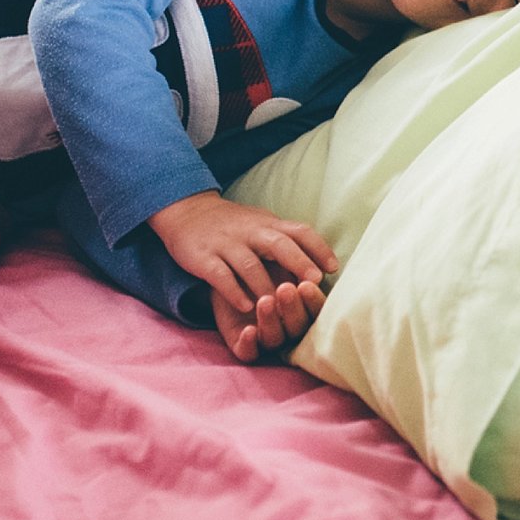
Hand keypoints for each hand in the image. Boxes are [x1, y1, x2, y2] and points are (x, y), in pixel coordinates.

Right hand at [146, 190, 337, 323]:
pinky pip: (220, 275)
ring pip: (250, 265)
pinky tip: (246, 307)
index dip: (318, 247)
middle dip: (298, 262)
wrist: (187, 212)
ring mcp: (226, 244)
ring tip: (280, 305)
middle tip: (313, 282)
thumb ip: (288, 239)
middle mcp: (250, 232)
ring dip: (265, 286)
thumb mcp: (262, 224)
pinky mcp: (204, 258)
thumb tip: (322, 261)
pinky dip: (234, 291)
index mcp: (268, 224)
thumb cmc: (234, 225)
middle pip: (278, 244)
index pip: (299, 231)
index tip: (332, 268)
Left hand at [213, 269, 327, 362]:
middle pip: (297, 327)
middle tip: (285, 288)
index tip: (308, 282)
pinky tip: (249, 331)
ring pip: (274, 339)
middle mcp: (287, 327)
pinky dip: (249, 344)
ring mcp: (265, 337)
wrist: (227, 268)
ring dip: (271, 321)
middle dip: (293, 308)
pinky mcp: (242, 345)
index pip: (315, 311)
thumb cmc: (263, 262)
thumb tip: (323, 268)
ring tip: (265, 301)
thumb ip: (302, 264)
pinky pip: (248, 353)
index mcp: (303, 309)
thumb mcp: (284, 258)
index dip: (313, 300)